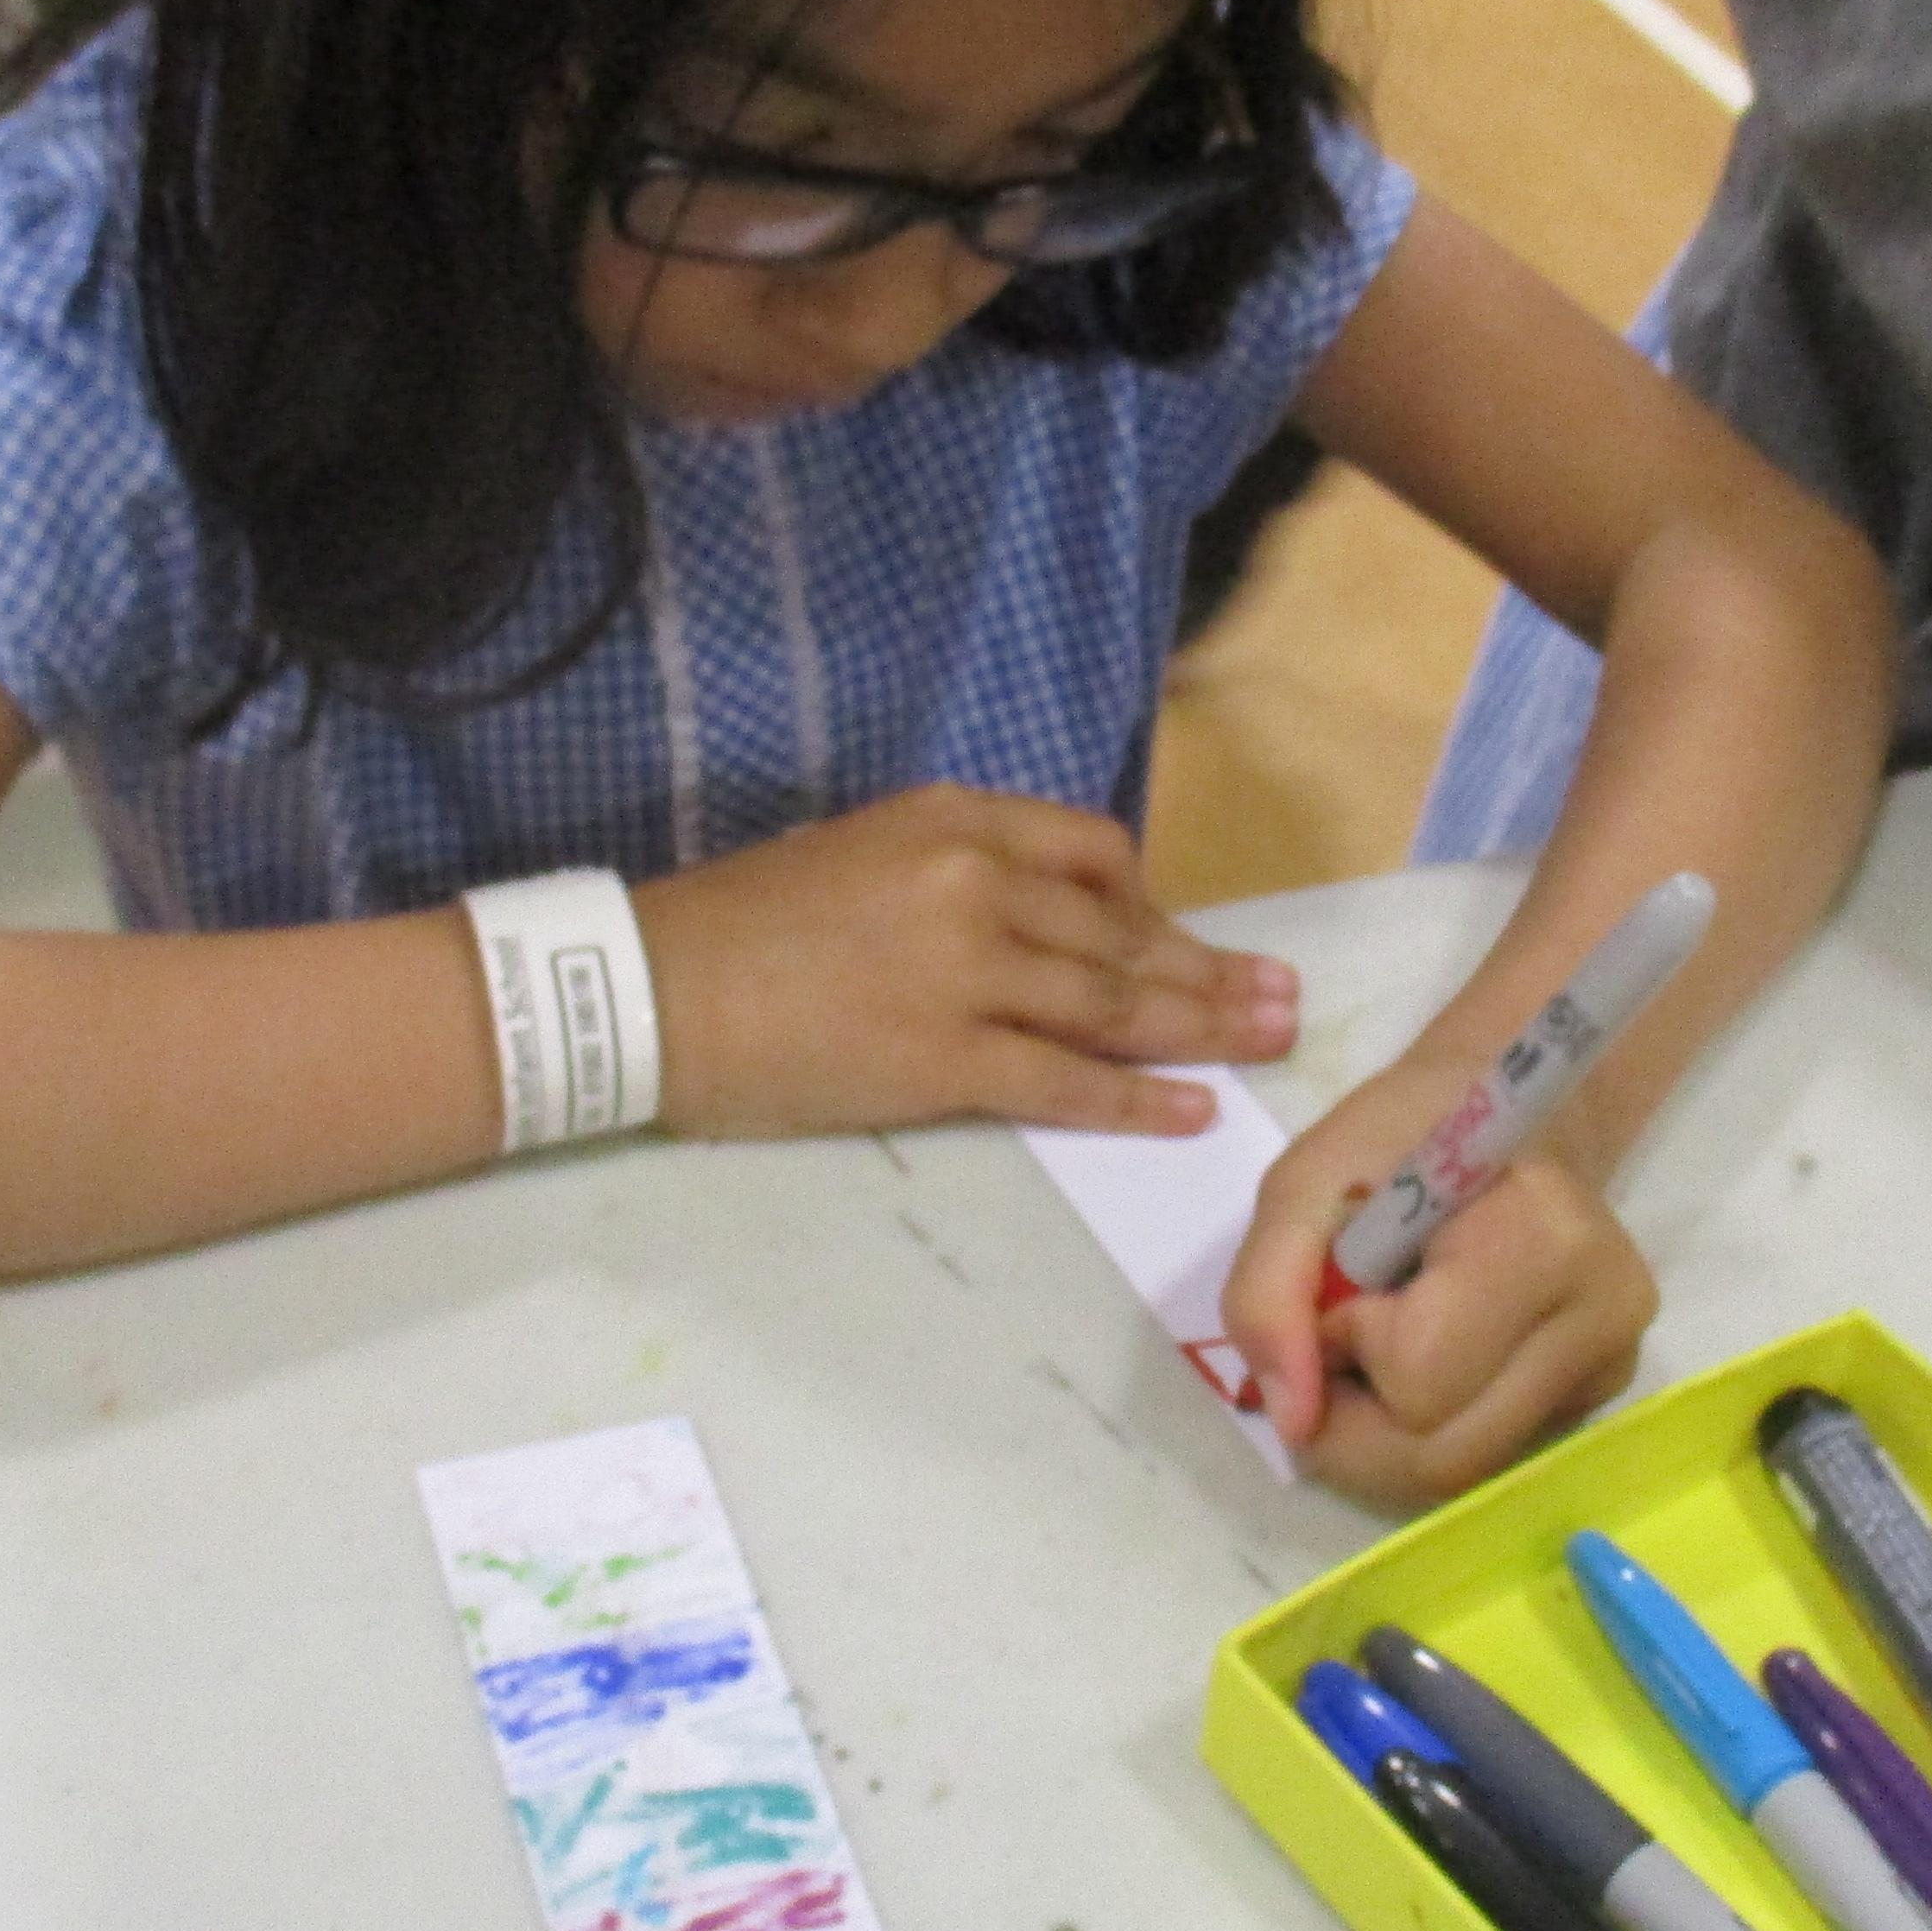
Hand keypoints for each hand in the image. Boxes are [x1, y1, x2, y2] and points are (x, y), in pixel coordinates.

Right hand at [631, 786, 1292, 1140]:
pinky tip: (1191, 1110)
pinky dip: (1137, 1098)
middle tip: (1282, 997)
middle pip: (1122, 932)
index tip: (1187, 940)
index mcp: (951, 819)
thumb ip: (954, 874)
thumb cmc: (739, 925)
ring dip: (1202, 1027)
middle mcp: (973, 882)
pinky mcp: (944, 1059)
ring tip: (1266, 1043)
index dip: (1154, 903)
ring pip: (1113, 1003)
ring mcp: (964, 971)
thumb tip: (1040, 922)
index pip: (1094, 850)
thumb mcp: (859, 853)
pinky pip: (1065, 1082)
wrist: (650, 987)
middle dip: (1210, 970)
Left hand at [1220, 1061, 1658, 1507]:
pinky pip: (1486, 1455)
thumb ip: (1270, 1292)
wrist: (1512, 1113)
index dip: (1349, 1347)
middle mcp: (1606, 1319)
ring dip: (1386, 1434)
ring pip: (1463, 1470)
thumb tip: (1290, 1419)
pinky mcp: (1600, 1397)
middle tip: (1340, 1340)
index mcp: (1546, 1239)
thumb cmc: (1405, 1136)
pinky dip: (1429, 1429)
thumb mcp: (1304, 1184)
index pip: (1419, 1376)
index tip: (1346, 1283)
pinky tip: (1430, 1358)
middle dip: (1355, 1423)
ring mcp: (1613, 1367)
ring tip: (1382, 1345)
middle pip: (1443, 1455)